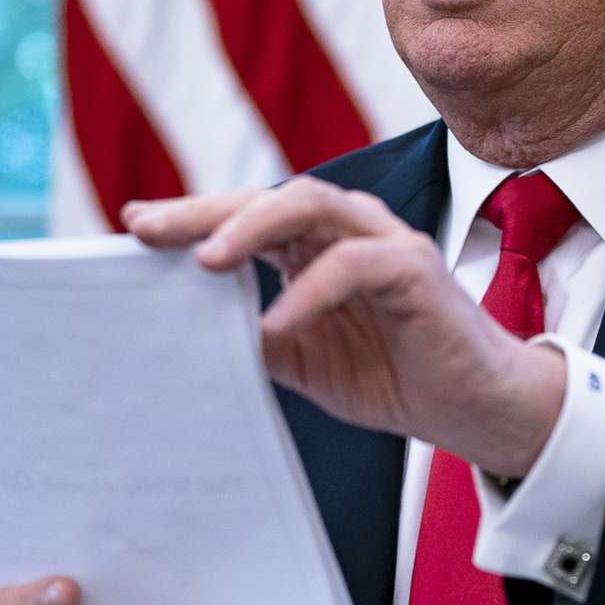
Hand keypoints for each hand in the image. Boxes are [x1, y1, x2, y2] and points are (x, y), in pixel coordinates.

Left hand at [124, 178, 566, 476]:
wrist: (473, 408)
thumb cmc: (391, 376)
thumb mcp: (302, 362)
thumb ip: (253, 338)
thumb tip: (181, 332)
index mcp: (314, 245)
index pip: (245, 217)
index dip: (190, 218)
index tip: (132, 228)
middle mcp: (347, 229)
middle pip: (268, 197)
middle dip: (204, 211)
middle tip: (146, 230)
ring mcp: (384, 241)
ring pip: (312, 205)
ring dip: (253, 227)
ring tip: (206, 261)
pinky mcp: (415, 268)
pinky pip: (355, 265)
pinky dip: (311, 291)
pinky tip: (276, 324)